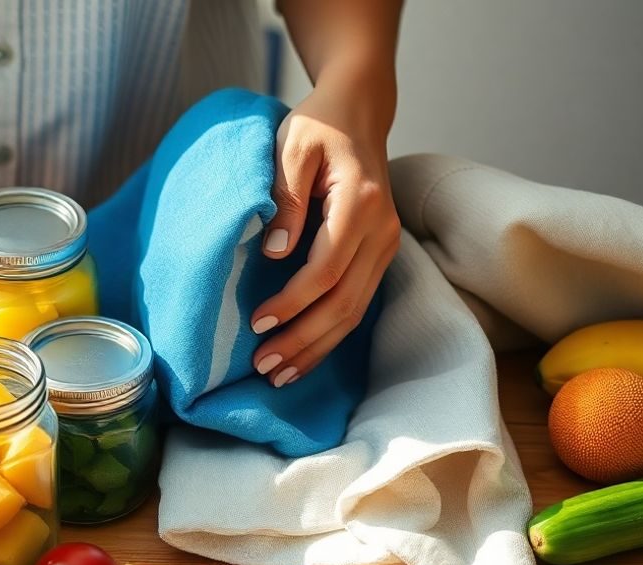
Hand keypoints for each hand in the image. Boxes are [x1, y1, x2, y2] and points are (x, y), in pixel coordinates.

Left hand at [250, 80, 400, 386]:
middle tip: (263, 366)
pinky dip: (330, 334)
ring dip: (317, 347)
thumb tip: (275, 252)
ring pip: (355, 311)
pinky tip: (305, 356)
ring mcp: (386, 244)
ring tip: (279, 375)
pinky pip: (358, 303)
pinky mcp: (380, 254)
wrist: (357, 111)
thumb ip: (284, 195)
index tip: (256, 323)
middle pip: (344, 301)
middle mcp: (381, 230)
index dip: (291, 302)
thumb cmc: (317, 126)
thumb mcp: (291, 147)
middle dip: (302, 339)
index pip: (325, 269)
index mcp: (360, 203)